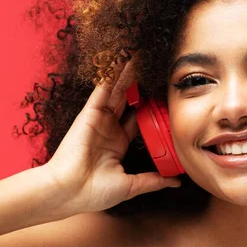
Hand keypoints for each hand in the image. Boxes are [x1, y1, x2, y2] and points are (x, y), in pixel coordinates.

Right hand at [42, 53, 180, 215]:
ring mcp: (99, 119)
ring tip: (138, 54)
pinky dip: (111, 75)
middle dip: (138, 83)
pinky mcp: (89, 113)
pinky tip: (120, 61)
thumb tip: (176, 181)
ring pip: (117, 91)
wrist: (70, 192)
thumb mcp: (132, 185)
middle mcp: (109, 128)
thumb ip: (154, 180)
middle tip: (151, 65)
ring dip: (127, 73)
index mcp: (118, 143)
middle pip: (128, 99)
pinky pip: (102, 90)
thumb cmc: (94, 192)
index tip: (162, 95)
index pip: (138, 119)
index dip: (149, 106)